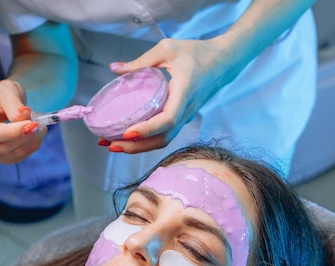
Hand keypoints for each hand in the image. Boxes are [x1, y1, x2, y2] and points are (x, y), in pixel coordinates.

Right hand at [0, 79, 46, 163]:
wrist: (4, 104)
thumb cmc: (2, 95)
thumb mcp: (6, 90)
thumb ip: (13, 103)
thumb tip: (23, 116)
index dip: (12, 132)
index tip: (33, 125)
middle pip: (1, 147)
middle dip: (25, 136)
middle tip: (40, 122)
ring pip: (12, 154)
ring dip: (31, 141)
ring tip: (39, 125)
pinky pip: (18, 158)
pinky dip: (31, 146)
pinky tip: (36, 134)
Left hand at [99, 38, 233, 153]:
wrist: (224, 62)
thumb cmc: (197, 52)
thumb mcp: (168, 49)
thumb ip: (141, 61)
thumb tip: (114, 69)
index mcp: (184, 93)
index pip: (167, 119)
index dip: (147, 129)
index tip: (127, 132)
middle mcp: (185, 111)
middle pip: (162, 138)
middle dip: (136, 146)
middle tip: (110, 144)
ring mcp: (184, 117)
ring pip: (162, 140)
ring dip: (138, 147)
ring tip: (112, 144)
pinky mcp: (181, 118)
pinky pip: (163, 135)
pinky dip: (145, 140)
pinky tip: (126, 138)